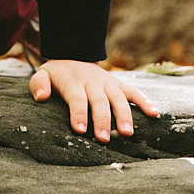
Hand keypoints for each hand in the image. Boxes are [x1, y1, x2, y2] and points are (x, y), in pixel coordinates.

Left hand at [29, 59, 158, 141]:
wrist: (74, 54)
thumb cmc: (58, 73)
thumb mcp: (43, 73)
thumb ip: (38, 84)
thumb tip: (41, 97)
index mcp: (74, 81)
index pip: (77, 98)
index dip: (79, 114)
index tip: (80, 130)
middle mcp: (93, 82)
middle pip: (99, 101)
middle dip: (102, 120)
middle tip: (104, 138)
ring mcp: (108, 82)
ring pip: (119, 98)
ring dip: (124, 115)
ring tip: (128, 133)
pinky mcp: (119, 84)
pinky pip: (134, 91)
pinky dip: (145, 101)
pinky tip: (154, 114)